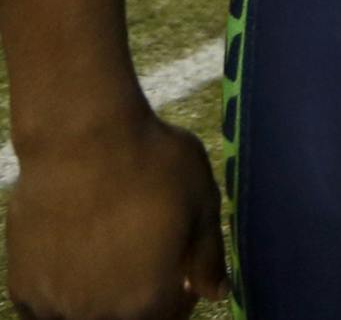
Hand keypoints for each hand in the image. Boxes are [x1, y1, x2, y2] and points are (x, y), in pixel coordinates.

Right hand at [8, 109, 228, 319]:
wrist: (82, 139)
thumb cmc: (153, 164)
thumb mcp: (202, 202)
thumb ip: (209, 256)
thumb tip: (218, 292)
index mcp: (147, 301)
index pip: (171, 319)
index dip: (182, 294)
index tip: (183, 267)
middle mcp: (99, 314)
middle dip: (142, 299)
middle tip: (146, 257)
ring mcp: (55, 305)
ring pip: (85, 317)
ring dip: (101, 300)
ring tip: (111, 254)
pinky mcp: (23, 287)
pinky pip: (45, 310)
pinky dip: (63, 296)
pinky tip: (76, 259)